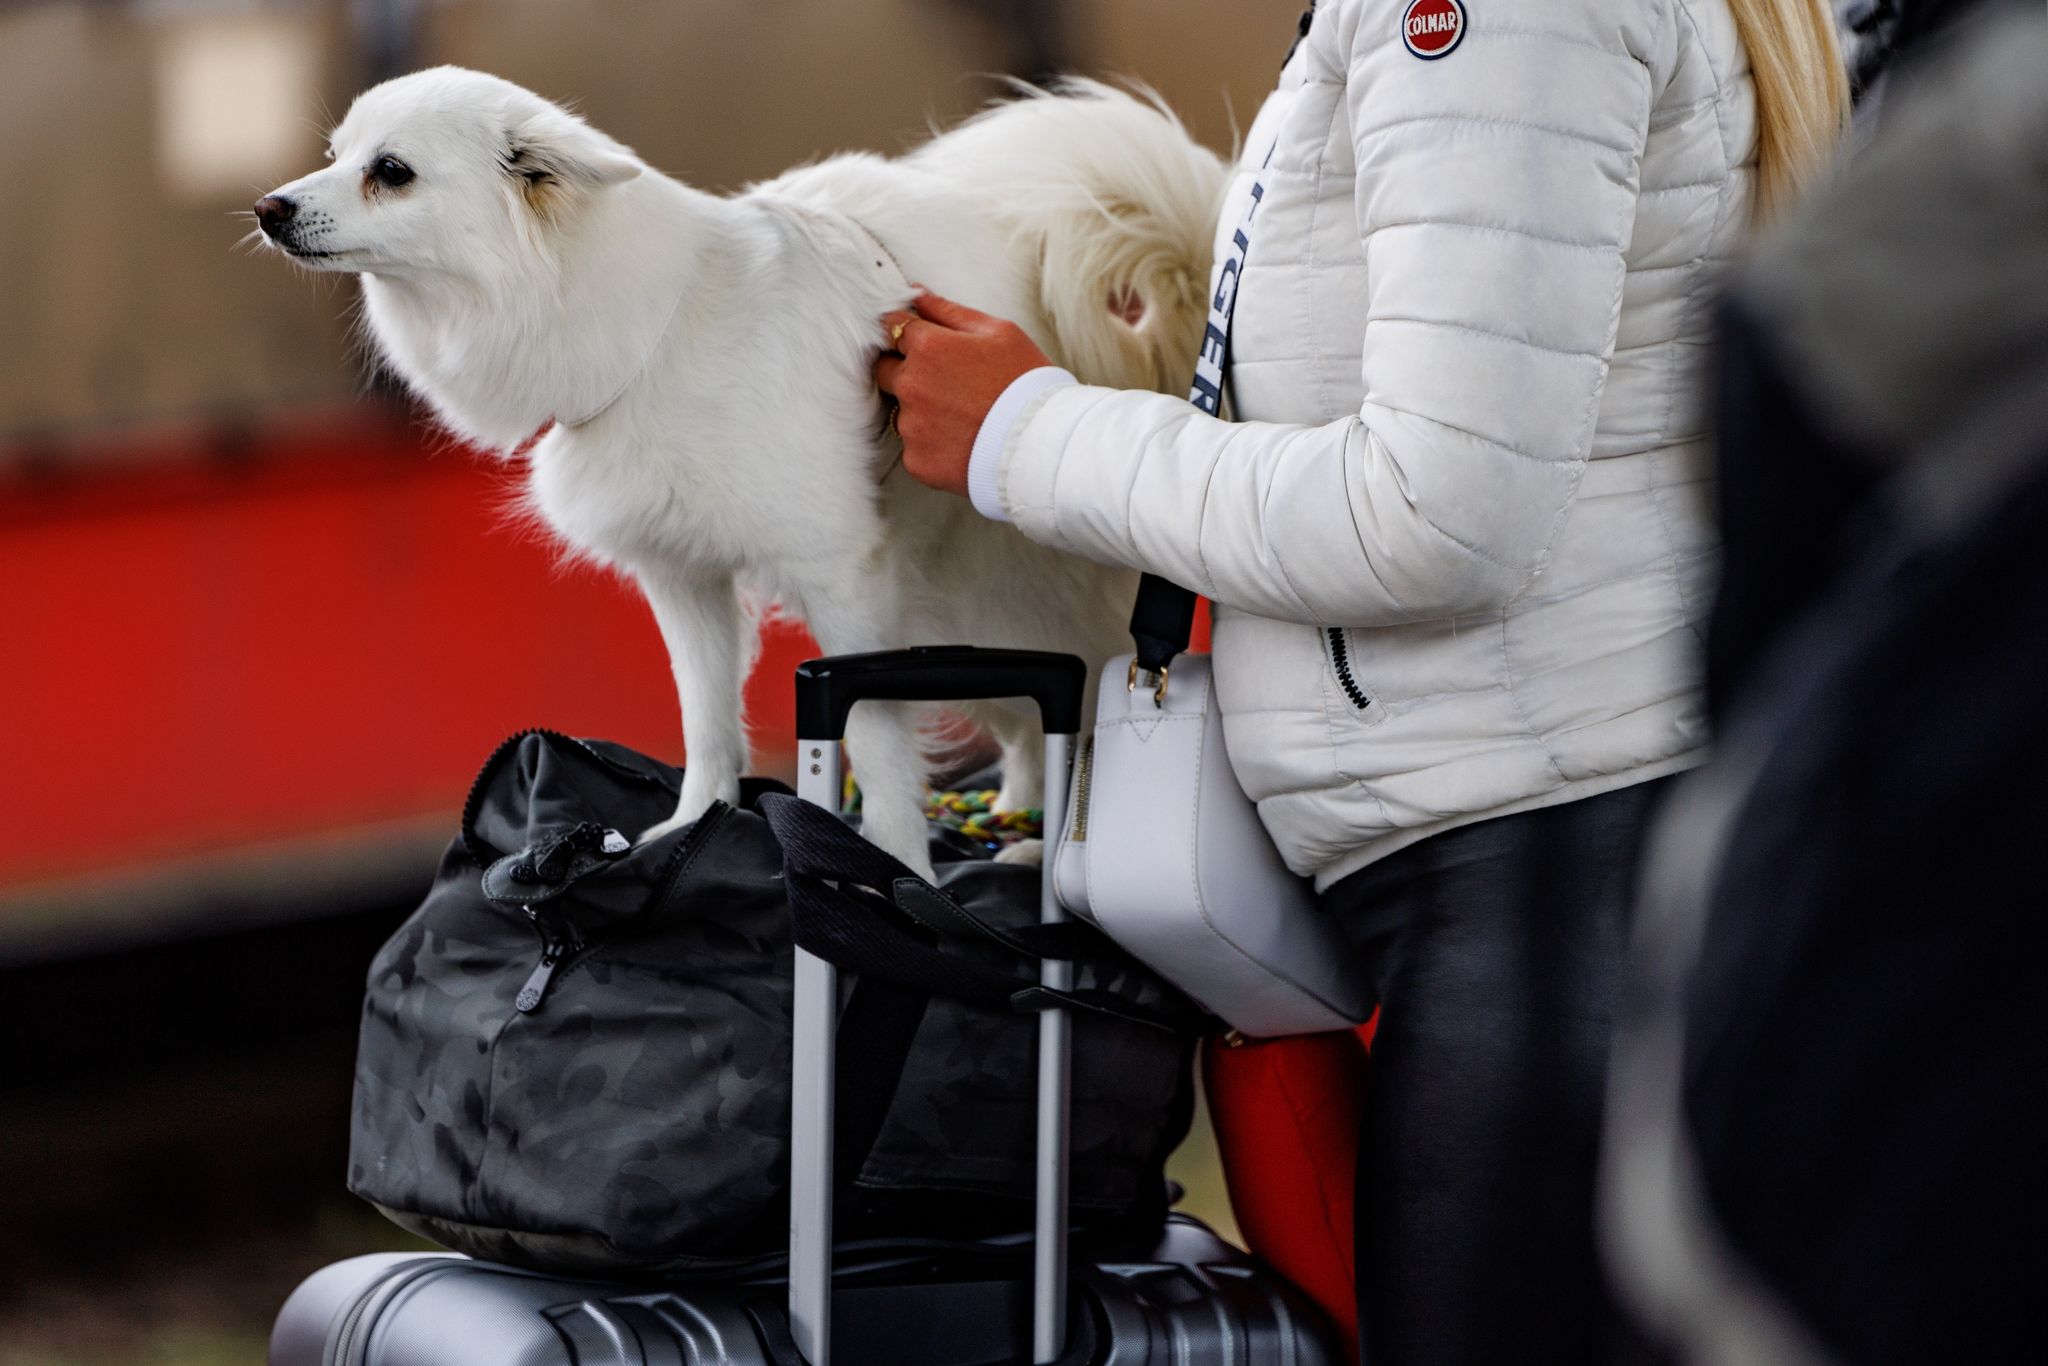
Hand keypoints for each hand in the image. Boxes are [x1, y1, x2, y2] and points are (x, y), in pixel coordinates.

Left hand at [875, 292, 1051, 497]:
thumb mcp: (998, 332)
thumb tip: (916, 292)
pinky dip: (932, 445)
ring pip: (901, 412)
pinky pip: (914, 447)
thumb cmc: (1026, 383)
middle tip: (946, 383)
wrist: (1042, 445)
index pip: (890, 327)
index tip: (921, 342)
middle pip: (884, 370)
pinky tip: (961, 441)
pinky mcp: (917, 461)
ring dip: (921, 411)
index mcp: (928, 348)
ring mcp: (912, 426)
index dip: (904, 332)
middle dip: (905, 371)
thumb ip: (949, 311)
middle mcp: (911, 385)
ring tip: (961, 416)